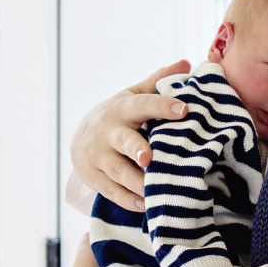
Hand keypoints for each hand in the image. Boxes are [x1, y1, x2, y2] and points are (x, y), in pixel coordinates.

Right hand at [70, 59, 190, 210]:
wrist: (80, 139)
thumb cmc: (119, 116)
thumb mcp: (134, 96)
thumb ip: (159, 83)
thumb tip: (187, 62)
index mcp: (122, 109)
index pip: (143, 105)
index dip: (162, 106)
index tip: (184, 110)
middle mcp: (109, 133)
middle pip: (123, 142)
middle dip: (136, 149)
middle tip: (149, 157)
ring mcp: (99, 158)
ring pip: (119, 172)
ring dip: (137, 182)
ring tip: (156, 191)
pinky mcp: (95, 179)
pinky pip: (112, 192)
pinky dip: (129, 200)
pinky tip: (147, 205)